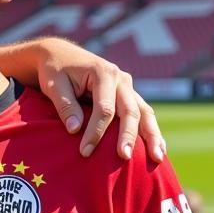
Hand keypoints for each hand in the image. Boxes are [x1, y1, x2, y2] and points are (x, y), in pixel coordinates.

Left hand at [34, 40, 164, 161]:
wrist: (60, 54)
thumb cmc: (55, 70)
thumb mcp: (54, 85)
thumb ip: (65, 106)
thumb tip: (74, 130)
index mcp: (103, 73)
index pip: (104, 109)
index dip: (96, 132)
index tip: (85, 151)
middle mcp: (120, 79)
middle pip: (130, 111)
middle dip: (128, 136)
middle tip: (125, 157)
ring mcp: (127, 86)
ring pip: (144, 112)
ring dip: (152, 135)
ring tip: (157, 158)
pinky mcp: (128, 94)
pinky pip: (143, 113)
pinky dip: (150, 130)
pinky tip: (159, 148)